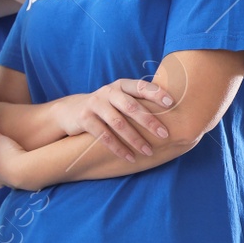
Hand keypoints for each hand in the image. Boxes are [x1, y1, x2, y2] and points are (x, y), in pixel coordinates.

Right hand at [48, 81, 175, 162]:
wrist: (71, 111)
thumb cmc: (106, 106)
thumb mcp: (119, 98)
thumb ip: (138, 100)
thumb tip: (171, 110)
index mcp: (121, 85)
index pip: (140, 86)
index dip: (155, 93)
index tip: (171, 102)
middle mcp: (108, 92)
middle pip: (131, 106)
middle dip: (150, 121)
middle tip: (165, 134)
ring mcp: (95, 104)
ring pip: (118, 123)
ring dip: (135, 139)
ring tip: (149, 151)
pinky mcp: (85, 119)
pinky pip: (104, 136)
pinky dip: (118, 148)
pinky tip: (130, 157)